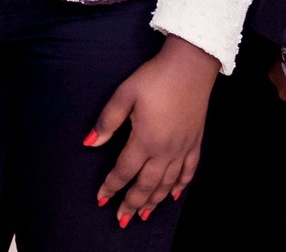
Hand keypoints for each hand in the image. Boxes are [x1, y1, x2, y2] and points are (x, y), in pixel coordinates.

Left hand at [87, 35, 217, 225]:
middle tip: (121, 219)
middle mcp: (165, 150)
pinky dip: (180, 186)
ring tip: (143, 214)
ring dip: (153, 201)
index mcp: (145, 140)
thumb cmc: (154, 78)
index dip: (111, 186)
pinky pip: (189, 172)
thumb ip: (107, 121)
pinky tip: (173, 195)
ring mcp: (183, 148)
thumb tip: (90, 143)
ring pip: (167, 183)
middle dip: (132, 203)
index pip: (124, 170)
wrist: (190, 66)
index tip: (101, 199)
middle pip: (146, 184)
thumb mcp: (124, 94)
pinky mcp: (195, 143)